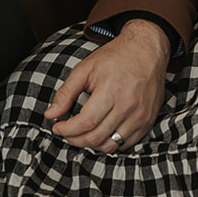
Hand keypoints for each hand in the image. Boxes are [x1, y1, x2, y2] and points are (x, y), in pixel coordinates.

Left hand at [44, 19, 169, 151]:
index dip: (67, 130)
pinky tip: (100, 133)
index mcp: (111, 90)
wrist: (147, 51)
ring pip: (111, 145)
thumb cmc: (115, 57)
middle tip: (66, 132)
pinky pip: (126, 144)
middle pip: (96, 137)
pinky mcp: (147, 122)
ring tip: (82, 133)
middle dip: (75, 139)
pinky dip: (109, 143)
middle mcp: (128, 106)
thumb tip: (50, 114)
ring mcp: (140, 116)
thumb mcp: (86, 68)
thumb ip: (66, 92)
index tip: (57, 127)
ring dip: (91, 144)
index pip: (85, 123)